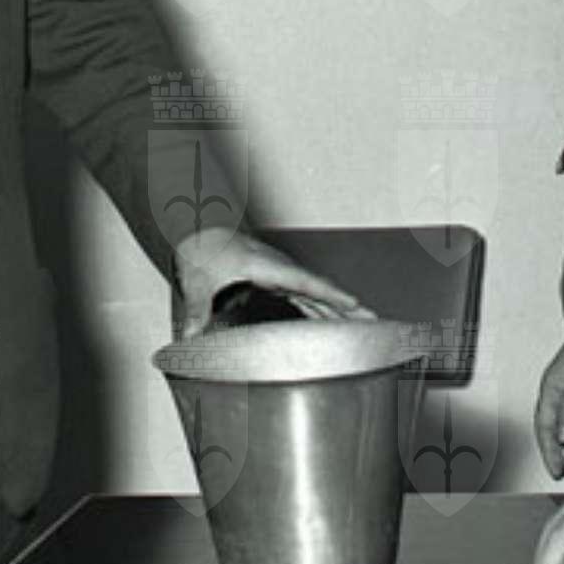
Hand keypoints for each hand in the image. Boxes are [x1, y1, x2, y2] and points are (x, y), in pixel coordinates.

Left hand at [172, 227, 374, 336]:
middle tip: (374, 321)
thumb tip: (189, 334)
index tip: (353, 303)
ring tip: (365, 323)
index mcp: (266, 266)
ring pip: (317, 293)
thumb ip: (196, 309)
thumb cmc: (201, 247)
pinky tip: (334, 319)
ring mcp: (281, 274)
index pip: (305, 282)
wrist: (199, 229)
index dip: (330, 294)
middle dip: (348, 306)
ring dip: (340, 309)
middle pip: (320, 290)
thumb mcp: (197, 279)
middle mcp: (279, 270)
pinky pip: (307, 295)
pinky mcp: (277, 280)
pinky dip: (324, 306)